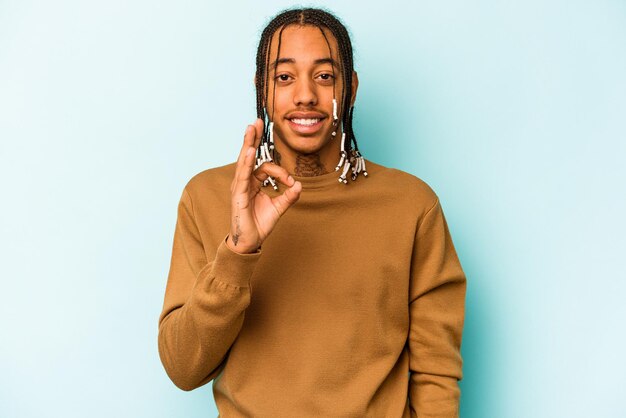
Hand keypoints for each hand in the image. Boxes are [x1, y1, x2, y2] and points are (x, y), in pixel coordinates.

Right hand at [226, 119, 301, 253]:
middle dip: (252, 138)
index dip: (280, 172)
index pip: (265, 168)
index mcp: (252, 183)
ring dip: (248, 144)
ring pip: (244, 162)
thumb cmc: (259, 225)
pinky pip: (242, 176)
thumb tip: (299, 185)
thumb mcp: (279, 208)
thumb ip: (289, 196)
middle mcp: (244, 182)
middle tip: (256, 121)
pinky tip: (249, 151)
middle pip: (248, 156)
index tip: (290, 182)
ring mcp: (239, 188)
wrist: (250, 242)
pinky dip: (246, 163)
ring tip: (251, 128)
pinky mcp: (238, 195)